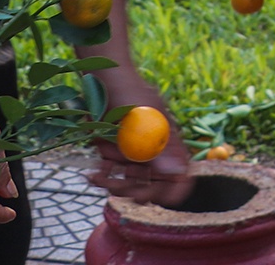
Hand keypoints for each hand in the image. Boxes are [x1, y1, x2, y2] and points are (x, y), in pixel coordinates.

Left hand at [88, 68, 192, 206]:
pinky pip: (112, 174)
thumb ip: (159, 146)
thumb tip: (178, 172)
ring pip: (130, 183)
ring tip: (97, 177)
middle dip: (135, 191)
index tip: (153, 198)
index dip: (172, 191)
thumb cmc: (127, 90)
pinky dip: (102, 177)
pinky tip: (92, 174)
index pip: (181, 175)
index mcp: (168, 142)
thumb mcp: (144, 118)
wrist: (101, 76)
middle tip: (116, 186)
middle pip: (154, 186)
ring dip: (114, 184)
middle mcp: (153, 150)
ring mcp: (134, 151)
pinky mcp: (114, 151)